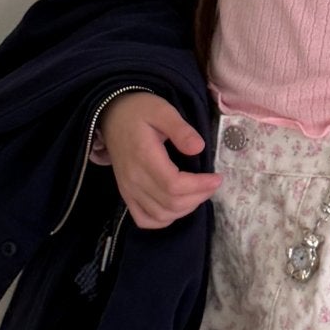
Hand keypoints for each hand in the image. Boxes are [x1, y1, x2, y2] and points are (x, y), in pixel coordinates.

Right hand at [97, 92, 222, 230]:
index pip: (174, 185)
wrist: (112, 115)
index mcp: (144, 157)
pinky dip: (163, 219)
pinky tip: (177, 207)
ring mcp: (128, 189)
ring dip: (185, 209)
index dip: (199, 186)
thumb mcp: (162, 110)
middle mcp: (134, 179)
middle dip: (198, 197)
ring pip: (160, 215)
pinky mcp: (126, 194)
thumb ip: (180, 129)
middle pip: (170, 203)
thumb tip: (199, 148)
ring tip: (200, 193)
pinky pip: (144, 219)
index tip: (217, 177)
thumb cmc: (139, 110)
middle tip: (212, 184)